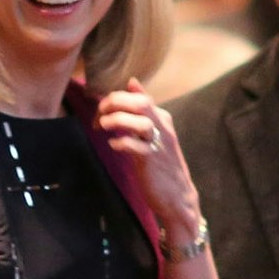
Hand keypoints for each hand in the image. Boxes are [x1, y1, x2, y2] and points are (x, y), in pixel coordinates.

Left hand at [97, 80, 199, 242]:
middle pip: (140, 104)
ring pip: (141, 122)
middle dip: (116, 103)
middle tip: (100, 114)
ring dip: (118, 120)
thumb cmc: (161, 164)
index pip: (138, 97)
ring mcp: (158, 144)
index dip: (116, 99)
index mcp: (162, 118)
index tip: (102, 111)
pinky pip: (137, 147)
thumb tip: (131, 82)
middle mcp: (162, 127)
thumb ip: (142, 110)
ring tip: (103, 126)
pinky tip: (113, 145)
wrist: (178, 196)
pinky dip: (122, 143)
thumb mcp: (153, 131)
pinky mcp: (152, 161)